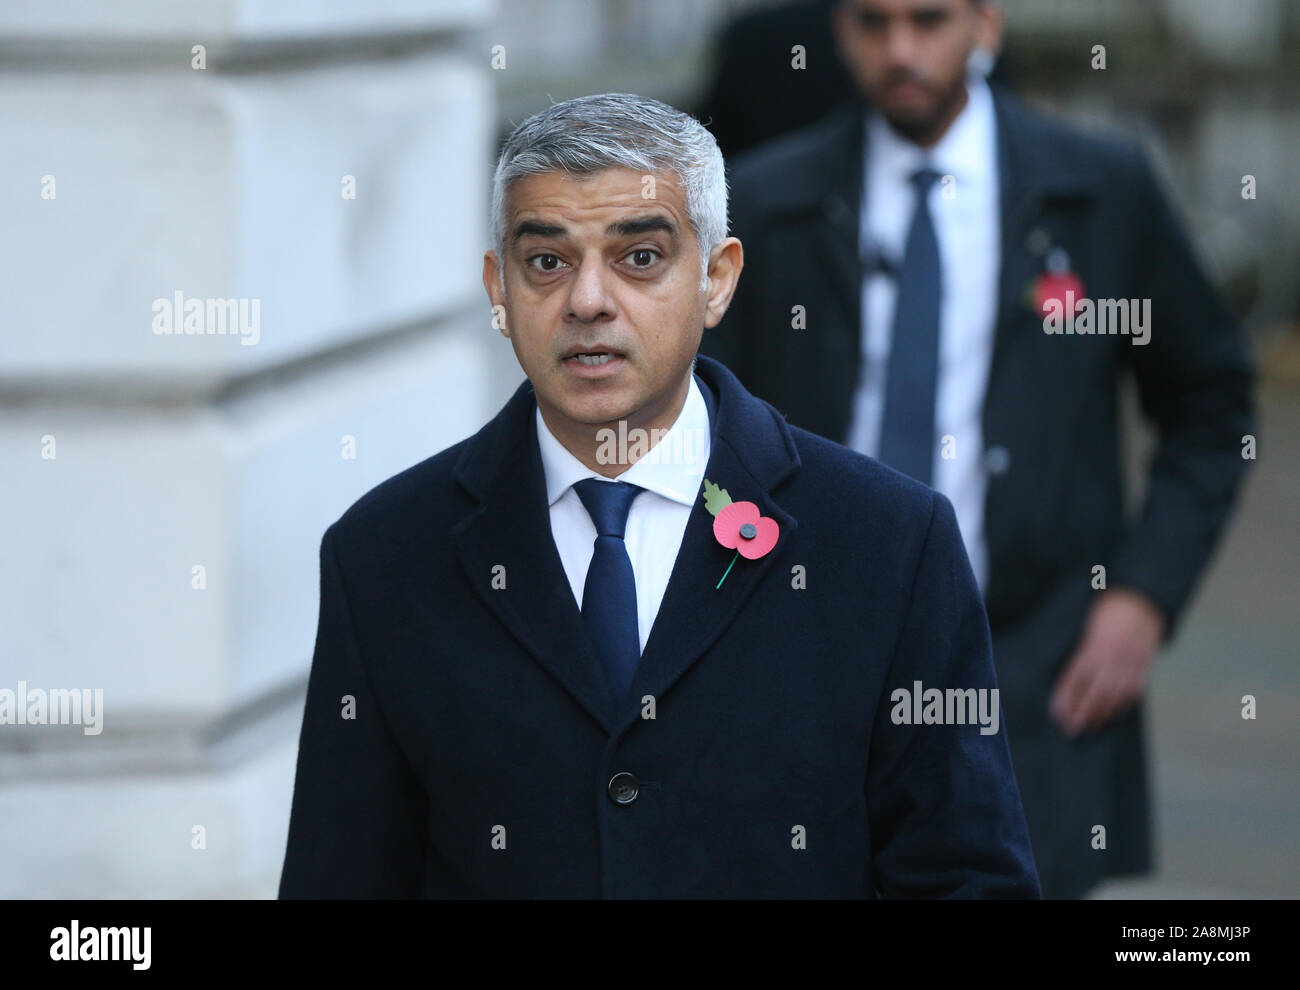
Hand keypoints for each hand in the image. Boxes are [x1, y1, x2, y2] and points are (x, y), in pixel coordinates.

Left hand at [1049, 589, 1165, 736]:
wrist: (1142, 600)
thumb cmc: (1108, 607)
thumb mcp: (1088, 624)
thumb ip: (1081, 648)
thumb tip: (1068, 673)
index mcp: (1092, 647)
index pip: (1075, 680)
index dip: (1065, 699)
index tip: (1057, 713)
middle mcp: (1110, 659)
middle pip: (1094, 694)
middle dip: (1082, 714)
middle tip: (1071, 730)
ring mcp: (1129, 664)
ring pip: (1114, 696)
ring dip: (1101, 714)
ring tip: (1089, 727)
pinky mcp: (1143, 665)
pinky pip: (1133, 690)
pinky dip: (1122, 704)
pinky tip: (1113, 713)